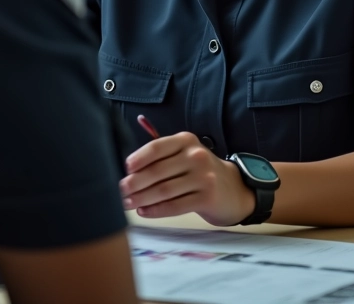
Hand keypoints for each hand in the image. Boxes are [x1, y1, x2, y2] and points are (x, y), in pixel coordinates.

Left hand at [119, 131, 255, 225]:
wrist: (233, 189)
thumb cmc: (199, 171)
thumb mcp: (185, 154)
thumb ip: (161, 156)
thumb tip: (128, 168)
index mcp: (186, 140)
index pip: (157, 147)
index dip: (138, 158)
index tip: (124, 169)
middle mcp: (196, 155)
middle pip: (158, 171)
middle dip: (135, 183)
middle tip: (119, 192)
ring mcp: (203, 176)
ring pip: (164, 190)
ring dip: (142, 198)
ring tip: (128, 204)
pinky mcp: (207, 198)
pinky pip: (176, 205)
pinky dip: (157, 210)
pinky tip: (144, 211)